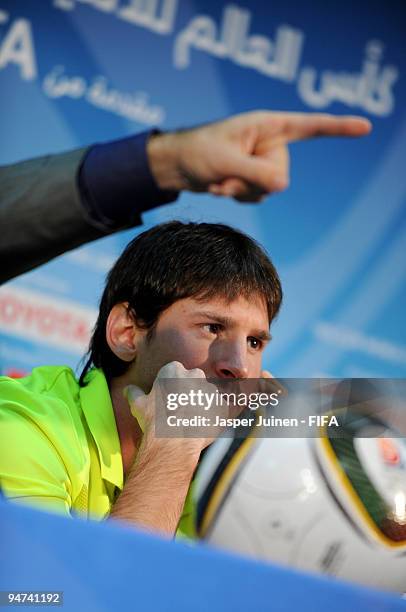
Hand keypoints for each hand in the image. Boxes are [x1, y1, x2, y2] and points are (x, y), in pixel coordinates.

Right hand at [126, 361, 213, 456]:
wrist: (174, 443)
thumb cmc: (154, 421)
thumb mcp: (138, 406)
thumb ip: (134, 393)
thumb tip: (128, 390)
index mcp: (174, 370)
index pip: (174, 371)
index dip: (170, 385)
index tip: (167, 398)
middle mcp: (195, 375)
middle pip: (193, 380)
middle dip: (188, 391)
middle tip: (179, 410)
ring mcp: (211, 390)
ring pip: (206, 394)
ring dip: (201, 404)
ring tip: (190, 422)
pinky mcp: (222, 406)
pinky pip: (218, 410)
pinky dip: (212, 417)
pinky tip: (201, 428)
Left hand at [148, 110, 370, 201]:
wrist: (176, 165)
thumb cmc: (196, 151)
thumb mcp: (224, 160)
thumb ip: (254, 173)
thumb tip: (283, 186)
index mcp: (267, 125)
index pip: (309, 127)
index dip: (338, 128)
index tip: (365, 127)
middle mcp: (270, 144)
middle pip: (281, 175)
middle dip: (252, 182)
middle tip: (225, 173)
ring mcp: (262, 163)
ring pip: (269, 191)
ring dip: (241, 191)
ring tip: (219, 177)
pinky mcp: (253, 178)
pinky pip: (257, 197)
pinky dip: (237, 196)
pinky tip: (219, 185)